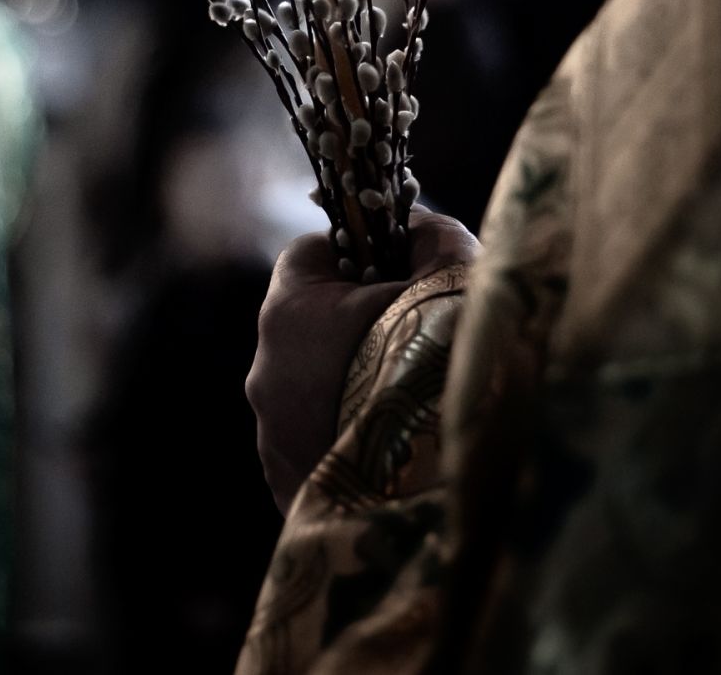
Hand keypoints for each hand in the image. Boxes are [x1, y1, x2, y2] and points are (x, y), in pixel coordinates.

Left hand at [246, 211, 479, 513]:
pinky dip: (352, 444)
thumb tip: (417, 229)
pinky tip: (400, 453)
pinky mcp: (292, 490)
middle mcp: (267, 375)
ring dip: (353, 390)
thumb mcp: (453, 274)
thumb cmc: (450, 359)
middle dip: (358, 325)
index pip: (308, 256)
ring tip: (415, 403)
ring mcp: (275, 440)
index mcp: (291, 314)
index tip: (400, 267)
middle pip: (309, 327)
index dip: (357, 253)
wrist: (447, 483)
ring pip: (312, 392)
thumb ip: (431, 239)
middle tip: (417, 336)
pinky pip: (318, 450)